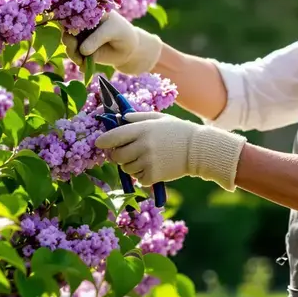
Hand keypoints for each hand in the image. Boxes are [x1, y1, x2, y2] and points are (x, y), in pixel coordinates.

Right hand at [63, 12, 162, 74]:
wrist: (130, 49)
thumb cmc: (123, 32)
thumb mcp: (112, 31)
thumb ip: (97, 38)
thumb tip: (82, 50)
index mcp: (88, 13)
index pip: (73, 14)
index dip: (68, 22)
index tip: (71, 31)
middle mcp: (82, 26)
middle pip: (67, 31)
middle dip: (68, 40)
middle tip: (72, 47)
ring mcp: (82, 39)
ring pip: (70, 46)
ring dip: (72, 54)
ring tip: (81, 61)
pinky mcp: (84, 53)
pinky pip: (77, 58)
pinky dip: (79, 64)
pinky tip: (85, 68)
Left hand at [94, 112, 247, 190]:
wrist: (198, 149)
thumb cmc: (177, 131)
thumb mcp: (158, 118)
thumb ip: (138, 117)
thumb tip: (119, 118)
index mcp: (141, 129)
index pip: (113, 136)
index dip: (103, 141)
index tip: (99, 143)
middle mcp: (142, 145)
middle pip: (116, 156)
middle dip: (118, 155)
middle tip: (127, 153)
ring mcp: (147, 161)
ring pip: (126, 169)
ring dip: (131, 165)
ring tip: (146, 159)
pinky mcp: (153, 176)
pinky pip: (138, 179)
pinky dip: (143, 176)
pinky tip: (154, 167)